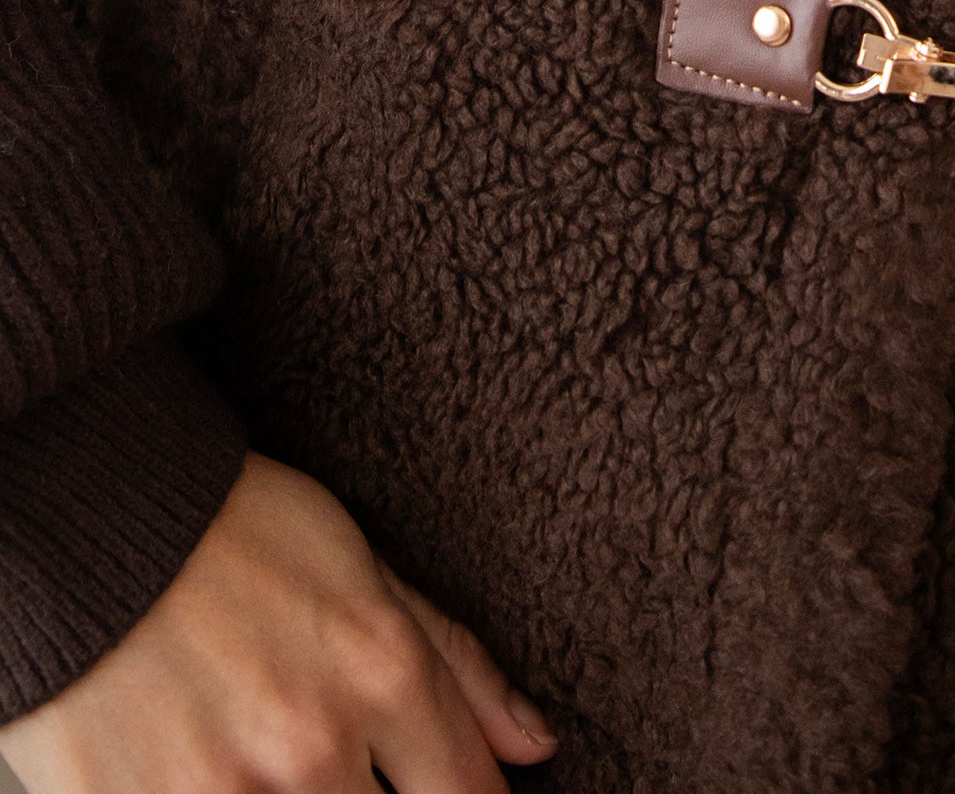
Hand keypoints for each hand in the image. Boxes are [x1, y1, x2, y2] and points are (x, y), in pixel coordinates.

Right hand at [0, 453, 555, 793]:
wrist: (89, 519)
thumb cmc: (231, 530)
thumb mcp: (362, 566)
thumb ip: (454, 662)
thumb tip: (535, 746)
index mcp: (380, 673)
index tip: (448, 790)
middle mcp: (312, 747)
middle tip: (339, 762)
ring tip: (274, 756)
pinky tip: (219, 771)